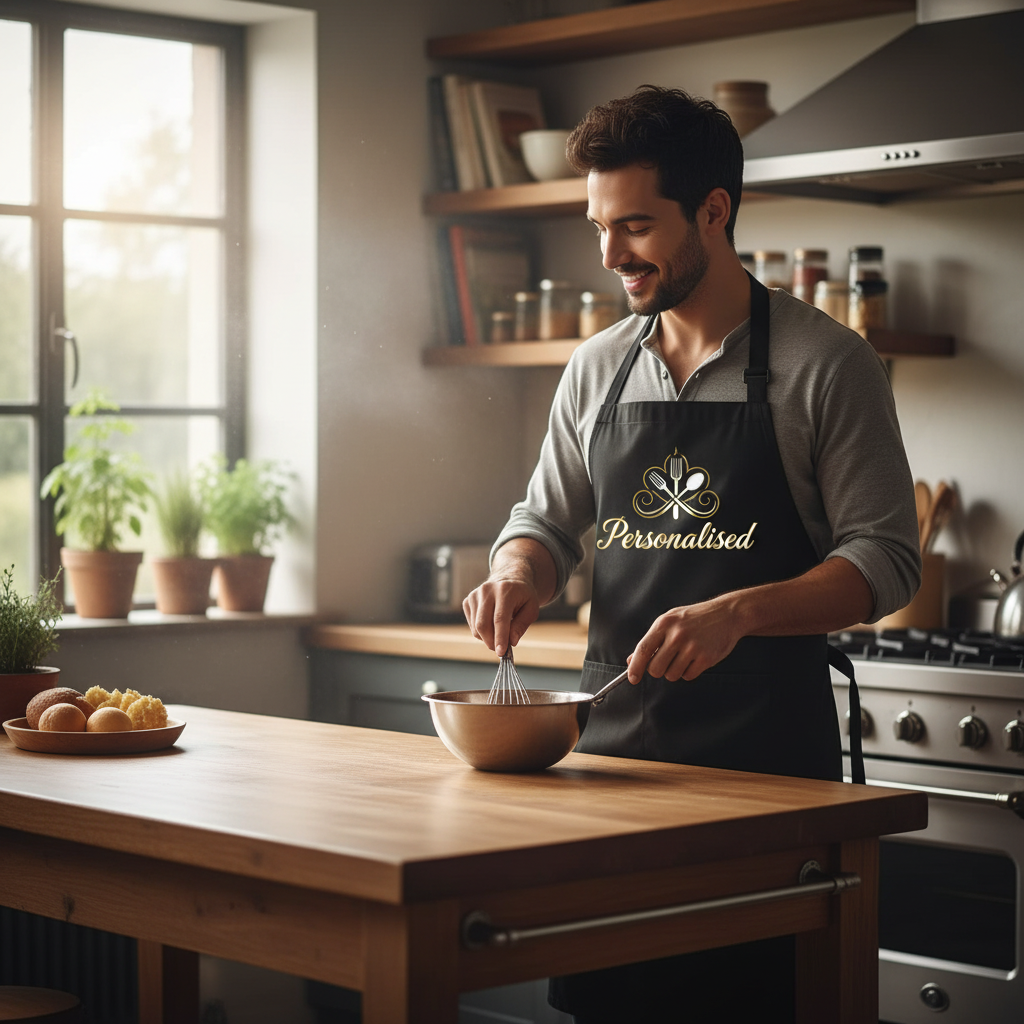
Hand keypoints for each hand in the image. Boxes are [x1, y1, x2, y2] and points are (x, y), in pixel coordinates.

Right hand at [463, 577, 540, 655]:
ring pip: (476, 627)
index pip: (499, 618)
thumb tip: (511, 641)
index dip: (500, 637)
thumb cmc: (522, 596)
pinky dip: (481, 632)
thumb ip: (522, 625)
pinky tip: (491, 625)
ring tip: (500, 633)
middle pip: (483, 624)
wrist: (509, 579)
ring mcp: (475, 595)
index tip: (501, 652)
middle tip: (502, 649)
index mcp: (505, 590)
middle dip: (492, 642)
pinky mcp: (467, 601)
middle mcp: (487, 590)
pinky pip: (472, 625)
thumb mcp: (531, 609)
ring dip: (487, 638)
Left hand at [628, 596, 743, 683]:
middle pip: (656, 669)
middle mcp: (677, 635)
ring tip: (684, 656)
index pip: (643, 650)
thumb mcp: (670, 621)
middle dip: (659, 670)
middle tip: (667, 661)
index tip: (632, 678)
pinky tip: (695, 658)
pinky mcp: (706, 658)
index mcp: (664, 623)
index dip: (635, 667)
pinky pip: (688, 676)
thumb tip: (632, 659)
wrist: (727, 614)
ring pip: (671, 675)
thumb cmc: (695, 617)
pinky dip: (689, 672)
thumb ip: (652, 640)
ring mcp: (692, 647)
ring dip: (675, 671)